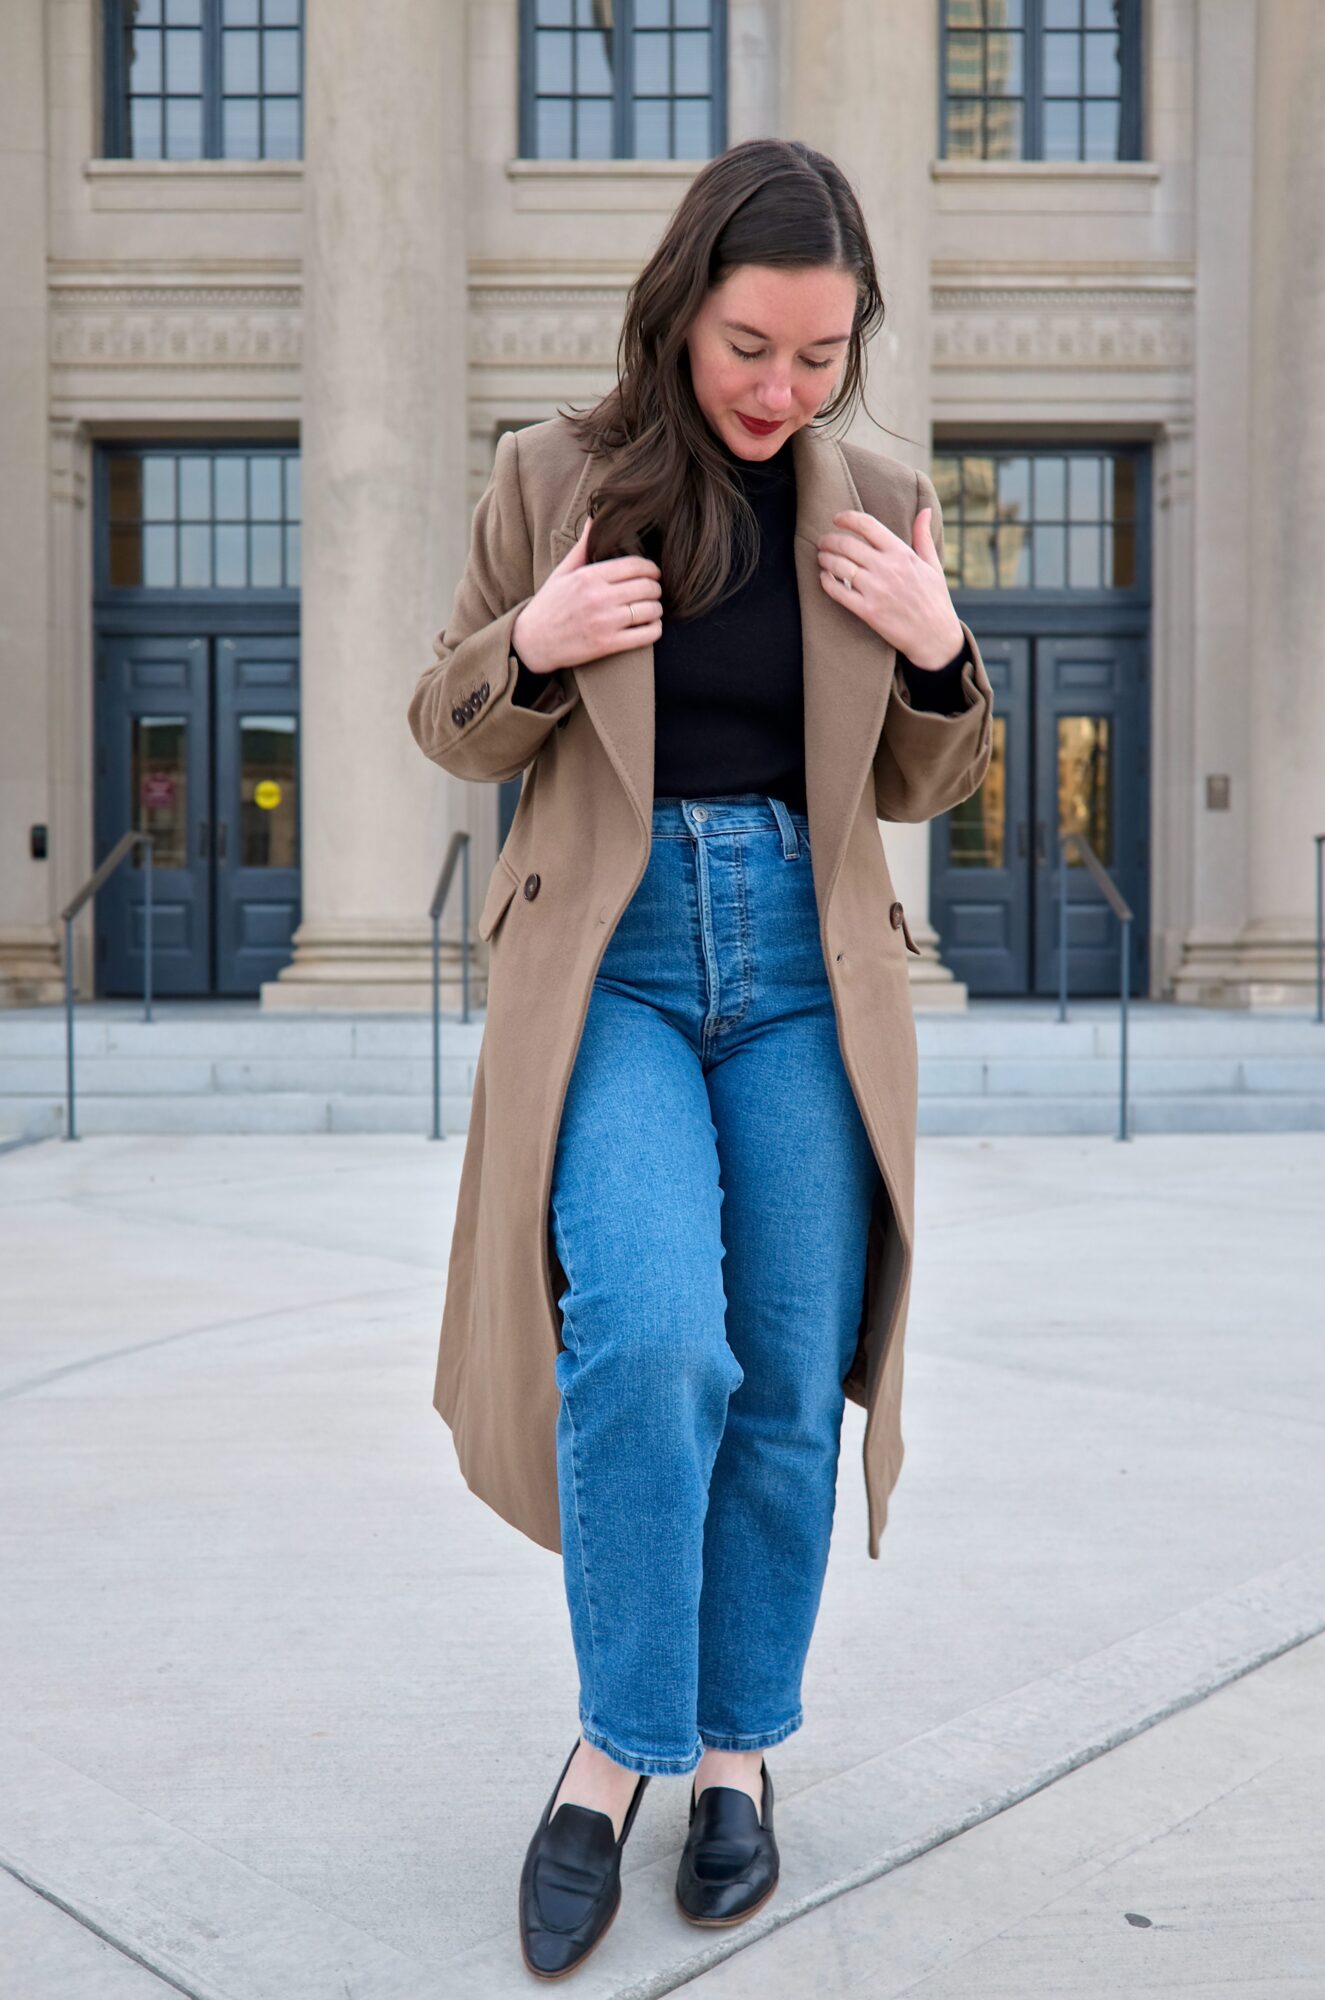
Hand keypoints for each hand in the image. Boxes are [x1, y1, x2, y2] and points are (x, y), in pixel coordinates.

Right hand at [511, 516, 662, 672]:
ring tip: (651, 610)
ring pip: (651, 610)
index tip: (653, 573)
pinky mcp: (608, 644)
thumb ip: (582, 547)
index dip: (651, 569)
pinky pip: (647, 634)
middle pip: (647, 587)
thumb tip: (594, 519)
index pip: (635, 565)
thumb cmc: (548, 605)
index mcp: (589, 576)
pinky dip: (654, 630)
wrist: (532, 642)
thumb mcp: (562, 573)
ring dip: (656, 610)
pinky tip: (649, 627)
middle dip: (655, 589)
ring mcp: (605, 622)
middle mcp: (598, 597)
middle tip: (652, 592)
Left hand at [817, 507, 962, 667]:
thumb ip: (923, 536)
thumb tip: (924, 511)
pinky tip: (824, 578)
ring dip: (825, 559)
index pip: (868, 525)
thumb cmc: (934, 599)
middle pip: (847, 545)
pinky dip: (826, 582)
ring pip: (839, 566)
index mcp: (902, 553)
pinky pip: (838, 592)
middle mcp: (887, 568)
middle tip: (823, 542)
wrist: (934, 637)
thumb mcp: (933, 565)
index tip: (837, 519)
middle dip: (829, 540)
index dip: (847, 518)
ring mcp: (876, 590)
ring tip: (822, 558)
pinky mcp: (867, 611)